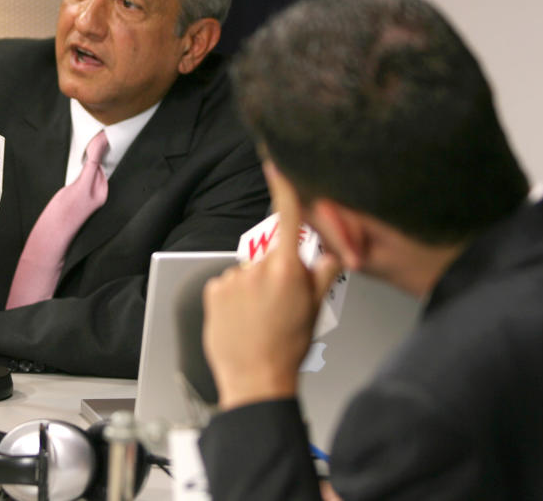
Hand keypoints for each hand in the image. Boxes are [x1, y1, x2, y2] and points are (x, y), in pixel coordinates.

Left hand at [202, 165, 339, 409]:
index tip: (275, 162)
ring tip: (259, 317)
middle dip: (275, 271)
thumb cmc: (288, 348)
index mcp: (286, 269)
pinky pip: (227, 284)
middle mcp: (256, 268)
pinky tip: (242, 319)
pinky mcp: (212, 291)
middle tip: (280, 303)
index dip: (283, 187)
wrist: (255, 380)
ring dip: (253, 287)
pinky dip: (234, 297)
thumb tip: (329, 254)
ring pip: (247, 272)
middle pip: (269, 255)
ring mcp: (232, 279)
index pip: (287, 217)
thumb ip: (323, 274)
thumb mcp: (316, 310)